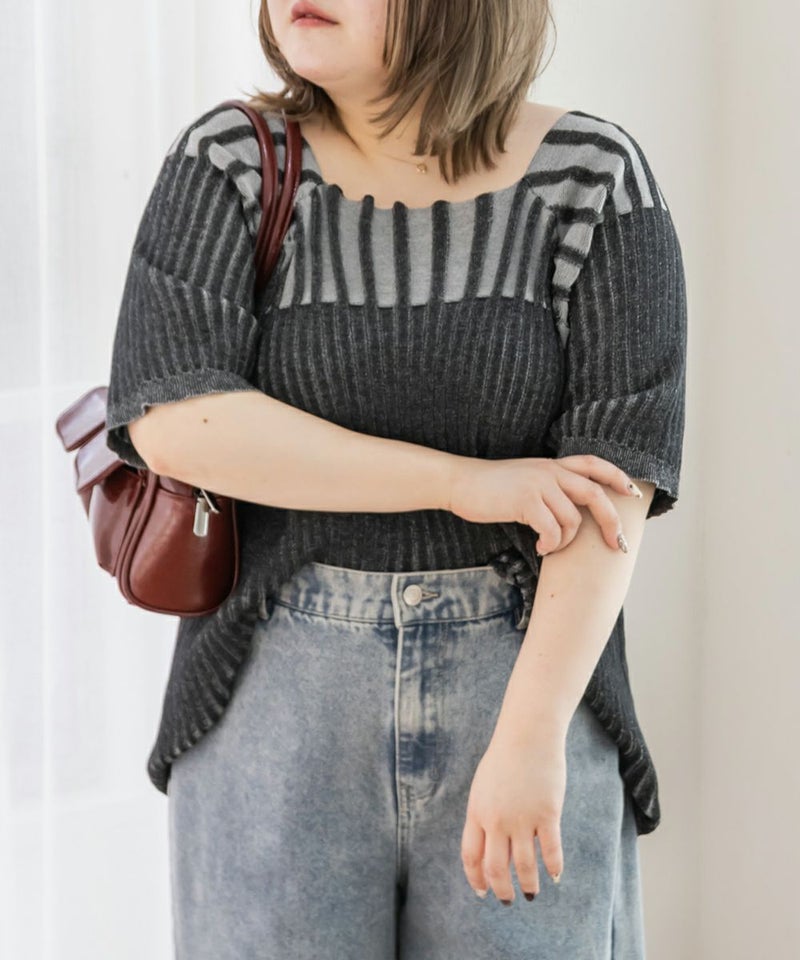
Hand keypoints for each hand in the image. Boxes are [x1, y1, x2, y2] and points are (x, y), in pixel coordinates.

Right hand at [446, 454, 641, 553]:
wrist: (460, 483)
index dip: (617, 477)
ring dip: (565, 541)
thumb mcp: (526, 479)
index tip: (632, 494)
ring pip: (572, 520)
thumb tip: (571, 514)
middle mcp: (550, 471)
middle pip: (594, 495)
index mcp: (552, 465)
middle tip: (616, 544)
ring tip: (549, 547)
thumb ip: (550, 487)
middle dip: (611, 522)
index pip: (594, 465)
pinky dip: (550, 545)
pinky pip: (552, 530)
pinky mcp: (526, 501)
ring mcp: (538, 485)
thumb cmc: (491, 487)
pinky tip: (539, 547)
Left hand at [460, 726, 566, 902]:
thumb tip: (490, 846)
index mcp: (477, 811)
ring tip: (532, 893)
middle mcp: (496, 819)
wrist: (528, 734)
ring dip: (528, 885)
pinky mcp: (547, 813)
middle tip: (508, 901)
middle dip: (501, 890)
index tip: (482, 892)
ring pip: (523, 866)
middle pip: (495, 868)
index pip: (471, 856)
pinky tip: (555, 876)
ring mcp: (522, 818)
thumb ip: (484, 815)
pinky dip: (553, 868)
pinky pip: (550, 850)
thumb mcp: (484, 786)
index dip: (476, 879)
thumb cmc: (505, 758)